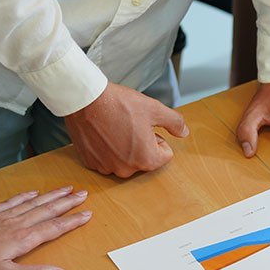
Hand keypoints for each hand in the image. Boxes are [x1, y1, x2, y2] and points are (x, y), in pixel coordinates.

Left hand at [0, 187, 91, 269]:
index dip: (72, 221)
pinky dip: (26, 196)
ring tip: (66, 189)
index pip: (54, 228)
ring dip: (51, 196)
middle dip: (67, 202)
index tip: (87, 213)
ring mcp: (4, 217)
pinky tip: (33, 192)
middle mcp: (18, 224)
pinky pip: (13, 201)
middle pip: (47, 210)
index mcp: (23, 239)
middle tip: (83, 194)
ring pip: (33, 203)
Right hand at [64, 82, 187, 176]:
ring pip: (125, 160)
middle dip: (141, 145)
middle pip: (144, 159)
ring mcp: (106, 168)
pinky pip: (106, 159)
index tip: (145, 127)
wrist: (85, 100)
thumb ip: (174, 122)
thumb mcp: (154, 109)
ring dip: (123, 147)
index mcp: (146, 159)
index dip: (157, 138)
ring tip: (114, 128)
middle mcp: (126, 169)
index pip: (164, 155)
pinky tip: (102, 133)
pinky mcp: (91, 163)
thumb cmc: (118, 104)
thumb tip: (184, 132)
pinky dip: (106, 148)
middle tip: (129, 125)